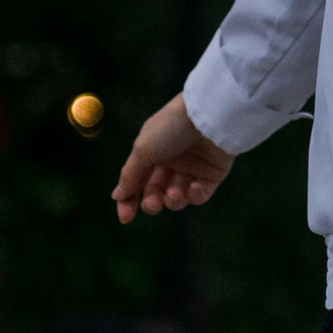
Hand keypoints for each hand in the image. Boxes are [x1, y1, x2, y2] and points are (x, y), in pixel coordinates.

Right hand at [111, 93, 234, 222]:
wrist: (210, 114)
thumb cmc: (172, 127)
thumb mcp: (143, 149)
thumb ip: (130, 174)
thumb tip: (117, 196)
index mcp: (153, 151)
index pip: (137, 181)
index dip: (129, 200)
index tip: (125, 218)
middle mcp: (173, 160)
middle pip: (157, 192)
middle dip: (152, 202)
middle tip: (153, 204)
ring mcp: (194, 167)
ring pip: (178, 197)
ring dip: (173, 201)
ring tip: (175, 194)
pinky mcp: (214, 172)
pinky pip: (201, 194)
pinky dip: (195, 196)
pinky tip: (194, 187)